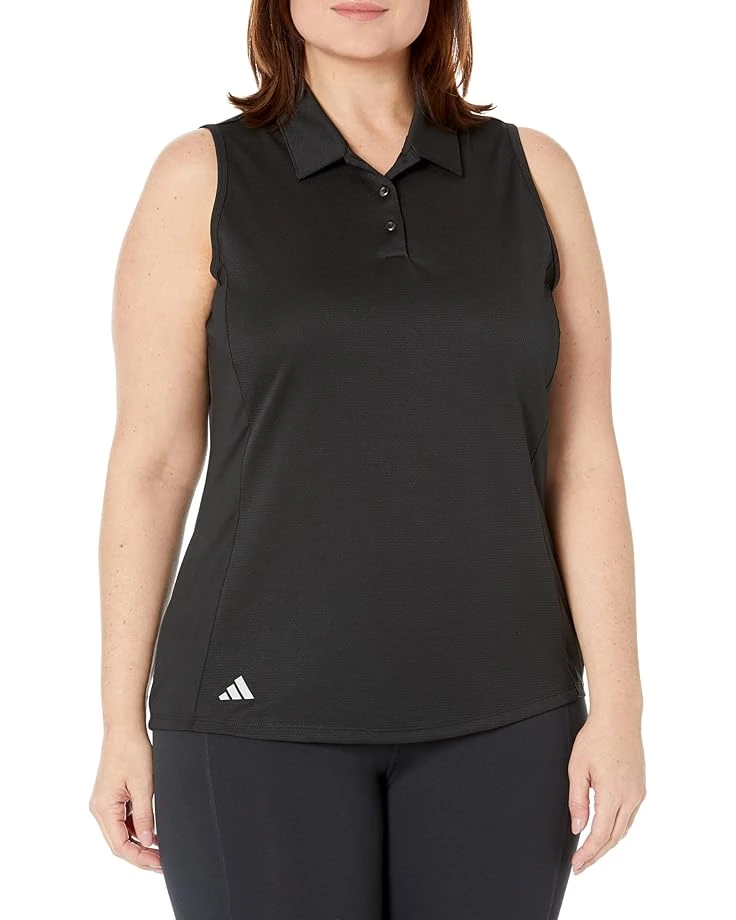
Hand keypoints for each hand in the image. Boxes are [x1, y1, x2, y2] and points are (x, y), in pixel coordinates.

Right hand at [89, 726, 161, 872]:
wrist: (123, 729)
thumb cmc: (133, 752)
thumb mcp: (143, 785)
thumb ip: (144, 815)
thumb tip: (147, 841)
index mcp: (104, 808)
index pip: (120, 845)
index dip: (140, 858)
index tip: (159, 864)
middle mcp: (100, 809)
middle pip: (119, 843)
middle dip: (141, 855)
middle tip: (162, 864)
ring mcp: (104, 804)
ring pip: (121, 833)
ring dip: (139, 844)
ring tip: (160, 852)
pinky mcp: (111, 797)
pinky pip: (122, 821)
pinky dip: (136, 829)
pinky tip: (152, 834)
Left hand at [567, 707, 645, 873]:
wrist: (619, 718)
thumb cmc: (596, 738)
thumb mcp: (577, 768)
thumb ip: (577, 800)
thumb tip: (578, 828)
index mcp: (612, 794)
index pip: (600, 835)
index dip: (588, 853)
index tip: (577, 864)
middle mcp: (630, 797)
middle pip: (613, 837)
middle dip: (597, 855)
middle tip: (581, 865)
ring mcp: (638, 793)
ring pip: (623, 829)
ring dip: (608, 844)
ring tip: (591, 853)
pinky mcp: (640, 788)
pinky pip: (629, 817)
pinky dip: (617, 829)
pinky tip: (606, 831)